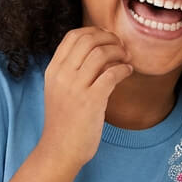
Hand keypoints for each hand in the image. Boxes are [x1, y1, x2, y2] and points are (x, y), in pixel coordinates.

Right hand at [39, 27, 133, 168]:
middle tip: (121, 46)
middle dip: (110, 38)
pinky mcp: (91, 101)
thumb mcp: (59, 91)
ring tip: (126, 58)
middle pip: (88, 39)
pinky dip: (124, 69)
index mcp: (53, 70)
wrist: (60, 150)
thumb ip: (71, 71)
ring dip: (119, 52)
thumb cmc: (64, 122)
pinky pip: (112, 73)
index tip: (108, 38)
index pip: (73, 36)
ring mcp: (76, 88)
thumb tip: (98, 51)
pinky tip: (128, 72)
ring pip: (101, 53)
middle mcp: (62, 75)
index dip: (94, 31)